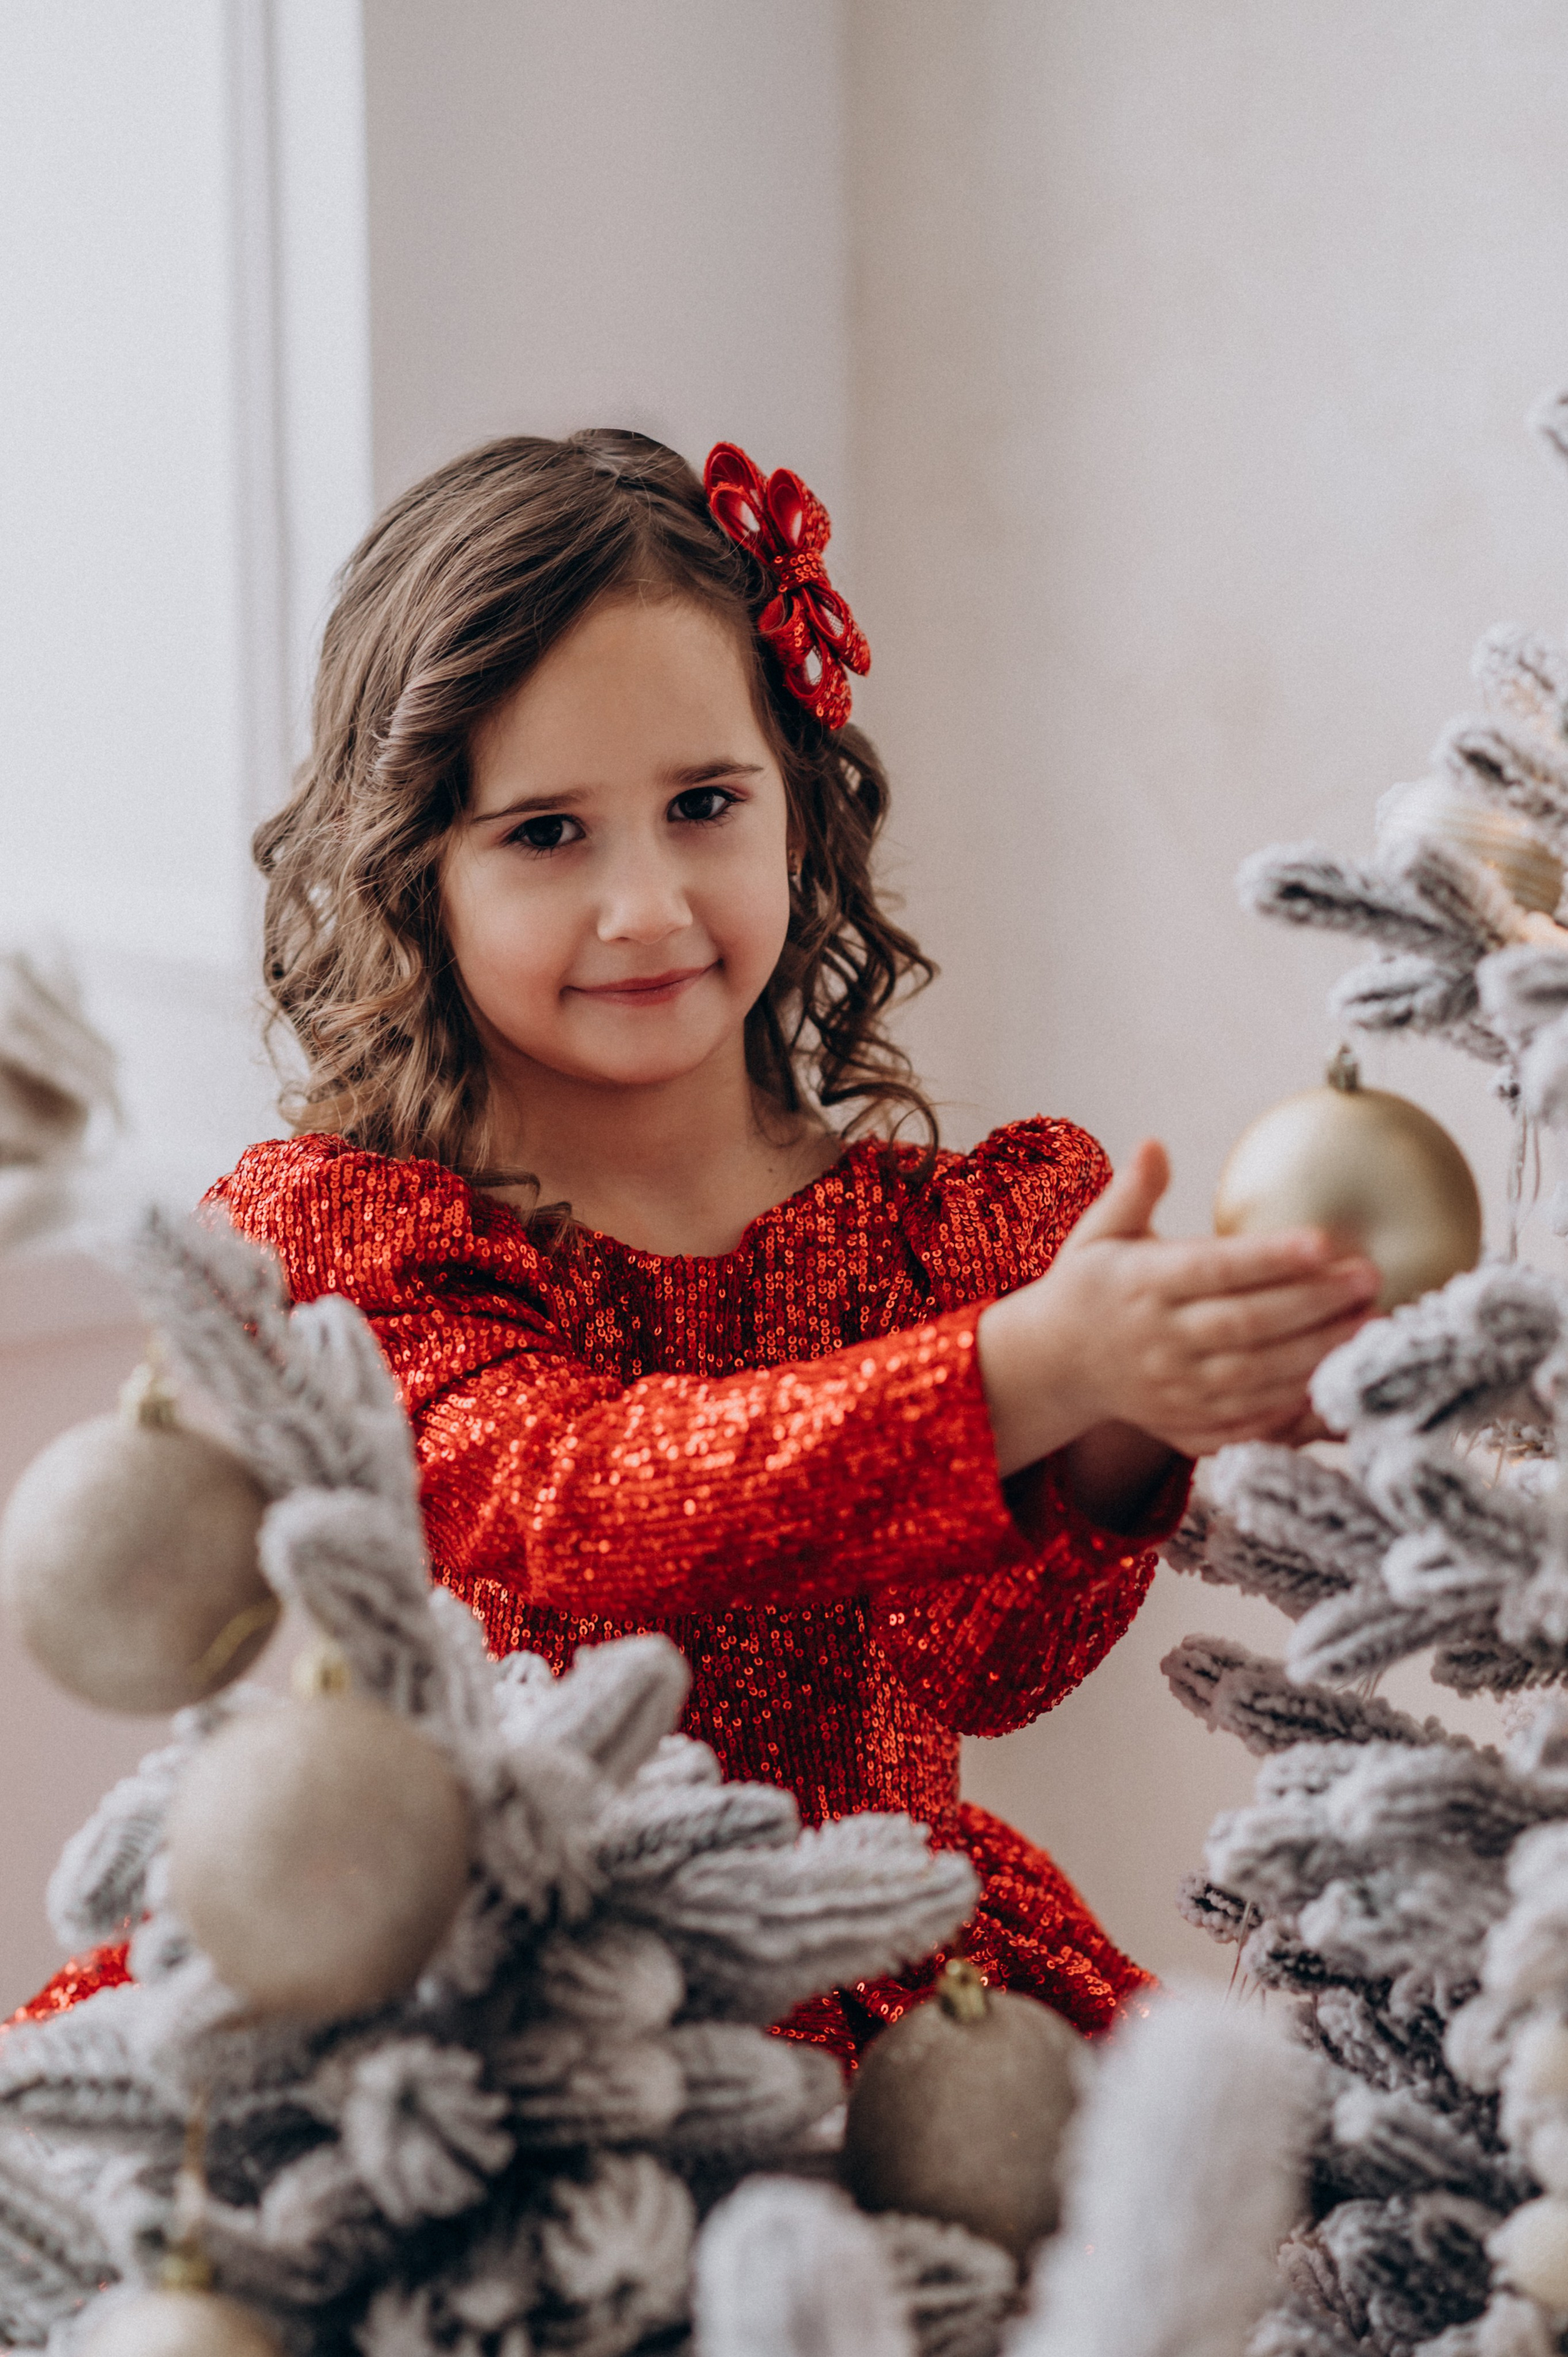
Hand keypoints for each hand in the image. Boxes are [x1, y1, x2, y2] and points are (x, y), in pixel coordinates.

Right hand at [977, 1140, 1378, 1474]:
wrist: (1053, 1364)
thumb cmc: (1089, 1287)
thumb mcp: (1098, 1233)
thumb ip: (1133, 1191)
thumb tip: (1153, 1143)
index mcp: (1140, 1283)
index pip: (1213, 1269)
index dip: (1269, 1258)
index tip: (1323, 1241)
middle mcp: (1158, 1339)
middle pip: (1247, 1324)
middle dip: (1314, 1303)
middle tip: (1369, 1278)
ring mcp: (1174, 1389)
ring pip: (1258, 1376)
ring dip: (1318, 1353)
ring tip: (1369, 1324)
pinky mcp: (1187, 1425)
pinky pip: (1250, 1421)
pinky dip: (1295, 1406)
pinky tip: (1337, 1379)